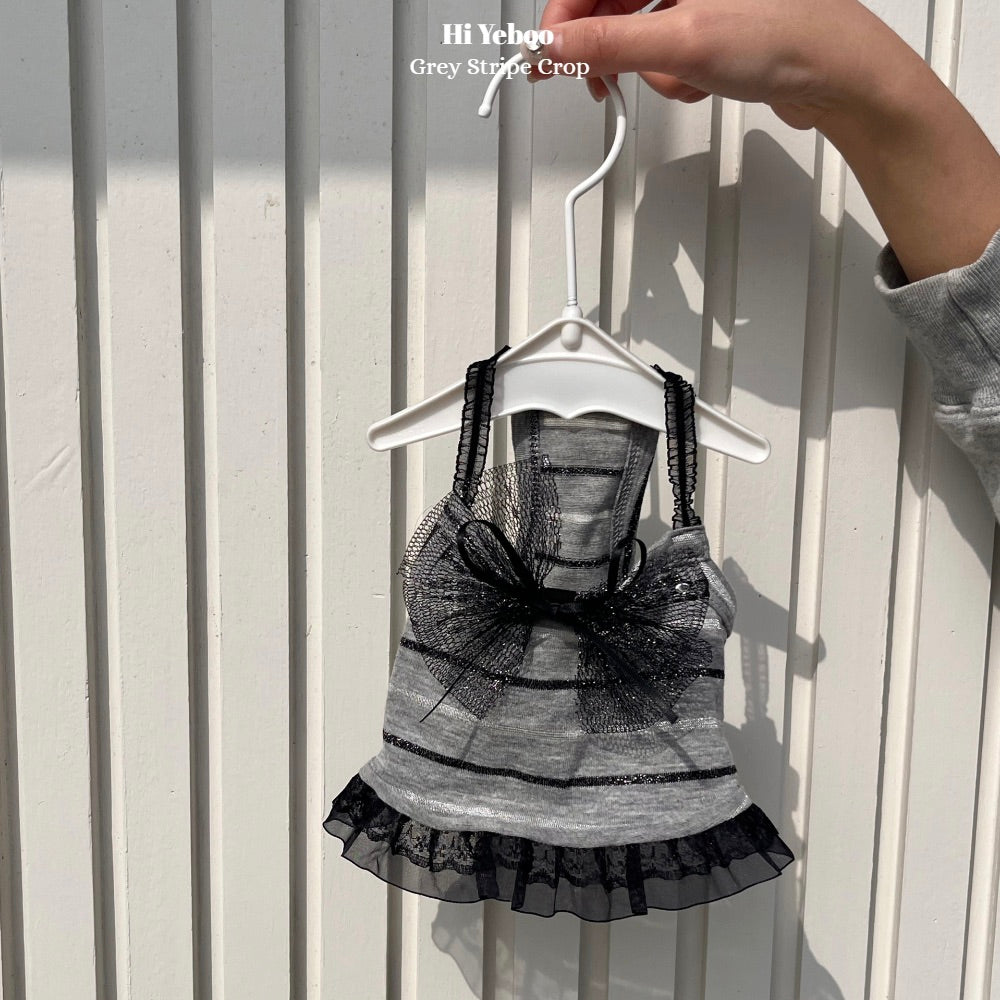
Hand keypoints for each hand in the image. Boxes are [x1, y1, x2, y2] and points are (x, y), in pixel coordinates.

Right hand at [531, 0, 999, 282]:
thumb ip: (607, 44)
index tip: (543, 54)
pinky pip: (669, 48)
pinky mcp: (715, 22)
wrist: (841, 76)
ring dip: (651, 65)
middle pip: (615, 2)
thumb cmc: (787, 36)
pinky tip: (699, 79)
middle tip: (593, 81)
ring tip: (679, 77)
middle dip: (607, 46)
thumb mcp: (681, 42)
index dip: (564, 17)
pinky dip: (675, 72)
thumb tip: (555, 47)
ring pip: (641, 31)